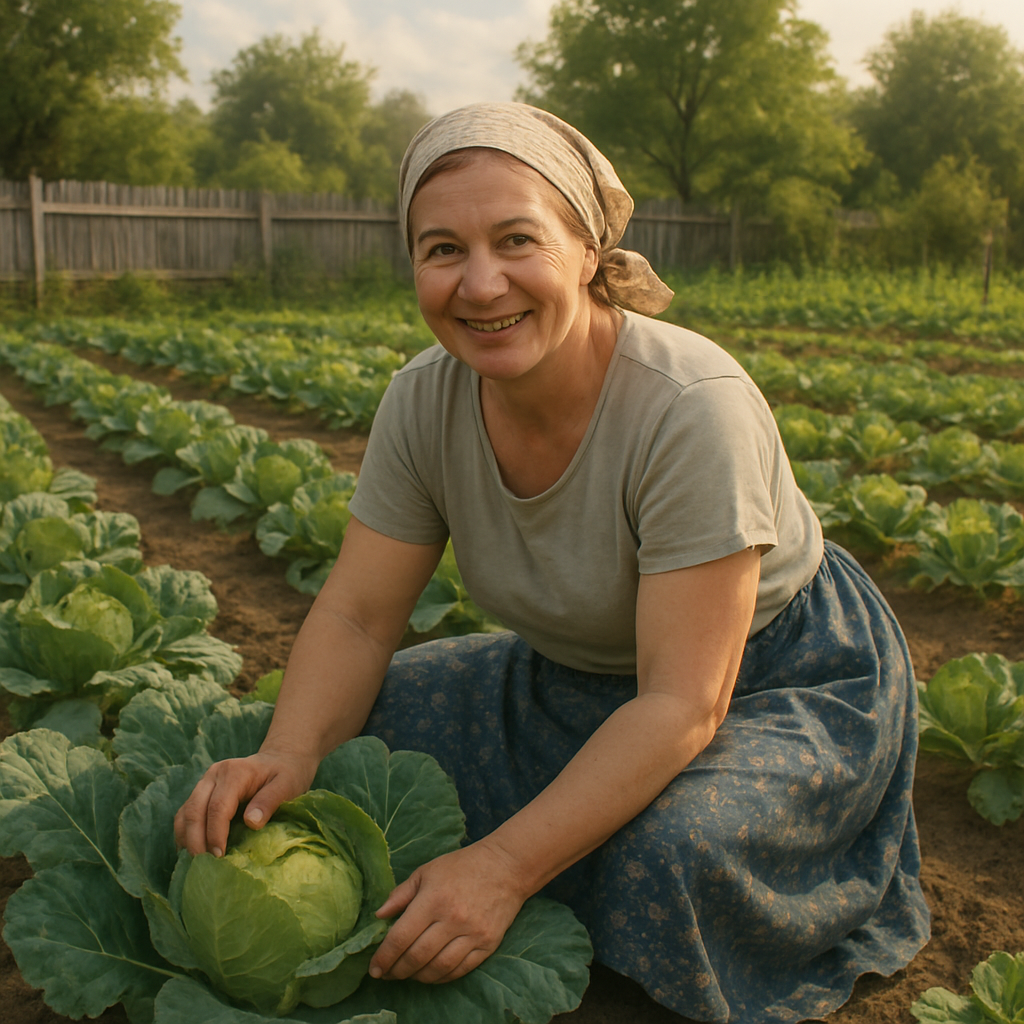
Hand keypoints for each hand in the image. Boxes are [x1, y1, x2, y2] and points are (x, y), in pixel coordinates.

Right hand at [173, 750, 318, 856]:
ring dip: (187, 840)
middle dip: (196, 842)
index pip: (217, 807)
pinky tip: (193, 852)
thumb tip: (251, 823)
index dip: (215, 834)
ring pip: (185, 813)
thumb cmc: (286, 773)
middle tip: (205, 867)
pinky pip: (185, 814)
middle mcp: (214, 775)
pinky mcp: (201, 792)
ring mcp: (205, 783)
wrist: (280, 758)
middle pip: (194, 811)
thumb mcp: (287, 785)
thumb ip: (269, 801)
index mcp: (235, 772)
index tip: (220, 857)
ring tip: (198, 864)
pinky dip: (185, 834)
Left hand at [368, 841, 527, 983]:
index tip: (374, 968)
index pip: (401, 937)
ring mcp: (472, 934)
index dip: (384, 957)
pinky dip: (442, 977)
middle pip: (417, 957)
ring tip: (408, 974)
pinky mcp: (487, 944)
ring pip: (438, 968)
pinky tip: (431, 973)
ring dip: (418, 976)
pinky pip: (460, 970)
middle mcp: (452, 919)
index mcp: (433, 900)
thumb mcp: (427, 871)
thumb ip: (401, 894)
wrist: (506, 867)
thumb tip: (379, 915)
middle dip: (397, 970)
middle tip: (387, 974)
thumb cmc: (462, 866)